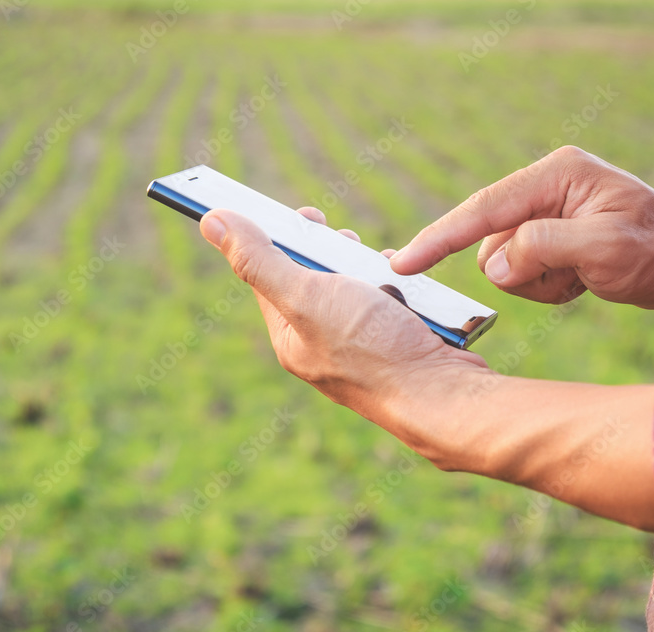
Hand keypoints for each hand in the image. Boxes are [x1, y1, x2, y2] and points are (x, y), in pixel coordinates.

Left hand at [198, 206, 489, 467]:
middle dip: (329, 250)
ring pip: (356, 286)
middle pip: (314, 278)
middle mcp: (321, 345)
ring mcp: (362, 346)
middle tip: (341, 238)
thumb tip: (211, 223)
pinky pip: (390, 300)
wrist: (442, 394)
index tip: (300, 215)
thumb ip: (258, 260)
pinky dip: (397, 285)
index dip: (278, 239)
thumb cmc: (372, 349)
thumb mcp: (305, 295)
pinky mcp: (397, 343)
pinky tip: (406, 288)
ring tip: (379, 268)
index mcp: (290, 338)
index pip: (268, 277)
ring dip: (366, 266)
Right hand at [389, 145, 653, 312]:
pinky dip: (545, 286)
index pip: (483, 209)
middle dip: (523, 271)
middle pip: (490, 241)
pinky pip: (519, 272)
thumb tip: (496, 264)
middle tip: (571, 277)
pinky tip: (581, 281)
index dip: (439, 237)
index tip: (402, 264)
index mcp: (556, 176)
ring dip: (537, 283)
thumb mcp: (606, 249)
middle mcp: (545, 187)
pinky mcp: (547, 235)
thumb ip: (542, 248)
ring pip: (502, 262)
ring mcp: (545, 212)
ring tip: (581, 278)